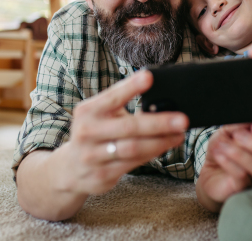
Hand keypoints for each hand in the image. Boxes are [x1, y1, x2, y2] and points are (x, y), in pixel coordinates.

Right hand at [57, 70, 188, 194]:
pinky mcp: (101, 175)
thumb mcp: (100, 114)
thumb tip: (160, 98)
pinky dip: (152, 154)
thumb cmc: (94, 133)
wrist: (69, 169)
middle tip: (182, 119)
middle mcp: (87, 132)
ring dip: (160, 141)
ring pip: (133, 148)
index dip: (131, 86)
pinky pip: (132, 164)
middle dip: (159, 123)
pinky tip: (165, 146)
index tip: (150, 76)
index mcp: (88, 111)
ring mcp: (92, 156)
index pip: (112, 96)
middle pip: (129, 127)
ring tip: (179, 134)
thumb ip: (121, 105)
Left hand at [196, 117, 251, 211]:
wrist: (207, 170)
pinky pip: (242, 177)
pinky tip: (219, 154)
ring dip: (239, 153)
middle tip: (238, 135)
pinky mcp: (245, 190)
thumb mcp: (229, 130)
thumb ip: (244, 125)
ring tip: (222, 145)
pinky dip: (229, 163)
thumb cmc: (223, 147)